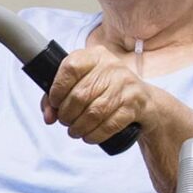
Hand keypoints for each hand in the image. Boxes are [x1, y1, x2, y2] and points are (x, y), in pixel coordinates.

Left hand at [43, 44, 167, 147]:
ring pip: (94, 112)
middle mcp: (112, 66)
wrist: (143, 101)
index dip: (57, 90)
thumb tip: (49, 117)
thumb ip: (57, 98)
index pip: (70, 68)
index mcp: (95, 56)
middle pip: (80, 95)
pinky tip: (89, 136)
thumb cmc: (104, 91)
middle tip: (65, 121)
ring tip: (75, 131)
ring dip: (79, 127)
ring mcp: (126, 84)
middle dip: (66, 114)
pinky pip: (110, 124)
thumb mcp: (81, 85)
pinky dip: (95, 134)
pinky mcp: (136, 103)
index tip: (55, 103)